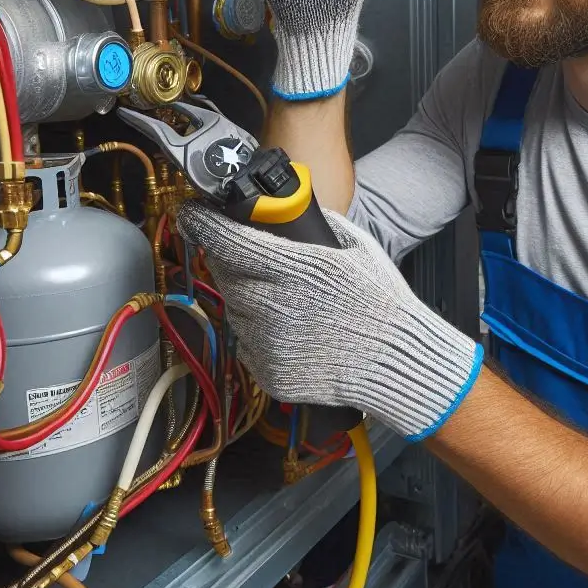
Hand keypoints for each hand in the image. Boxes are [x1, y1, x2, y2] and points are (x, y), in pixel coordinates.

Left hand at [176, 203, 482, 440]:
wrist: (396, 362)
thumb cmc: (383, 304)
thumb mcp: (359, 249)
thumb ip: (321, 227)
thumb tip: (293, 214)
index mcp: (298, 268)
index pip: (231, 241)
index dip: (204, 224)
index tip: (191, 214)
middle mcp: (275, 304)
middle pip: (226, 274)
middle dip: (230, 262)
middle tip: (248, 259)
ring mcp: (269, 342)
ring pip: (236, 311)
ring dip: (249, 301)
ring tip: (286, 303)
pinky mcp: (269, 373)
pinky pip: (249, 345)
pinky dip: (261, 335)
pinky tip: (292, 332)